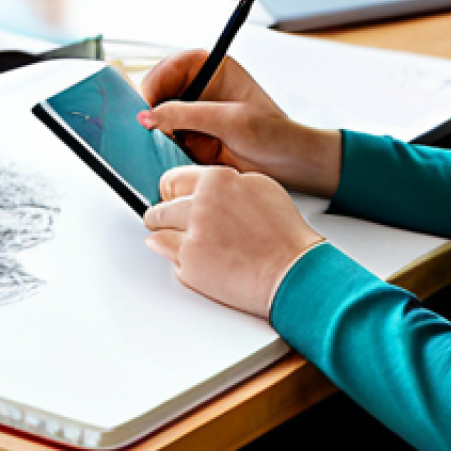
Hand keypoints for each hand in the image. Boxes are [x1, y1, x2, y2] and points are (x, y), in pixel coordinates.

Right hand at [139, 50, 340, 197]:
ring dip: (157, 128)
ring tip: (160, 140)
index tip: (147, 101)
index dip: (158, 80)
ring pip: (161, 115)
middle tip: (148, 125)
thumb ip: (187, 115)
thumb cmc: (274, 134)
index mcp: (215, 70)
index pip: (175, 65)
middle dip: (153, 107)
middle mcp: (203, 88)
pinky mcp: (194, 136)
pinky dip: (163, 145)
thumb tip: (149, 115)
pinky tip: (168, 152)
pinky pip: (167, 137)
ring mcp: (197, 113)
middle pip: (162, 89)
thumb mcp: (230, 121)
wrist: (291, 166)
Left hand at [143, 165, 324, 317]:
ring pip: (158, 231)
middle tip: (172, 224)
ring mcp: (192, 233)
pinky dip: (179, 260)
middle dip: (164, 217)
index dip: (171, 193)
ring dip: (167, 237)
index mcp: (216, 179)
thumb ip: (224, 183)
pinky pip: (168, 257)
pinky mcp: (190, 263)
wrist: (293, 270)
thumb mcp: (258, 187)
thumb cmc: (283, 233)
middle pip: (161, 207)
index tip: (170, 200)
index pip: (173, 180)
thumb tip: (202, 188)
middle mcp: (201, 202)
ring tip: (189, 244)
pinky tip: (200, 261)